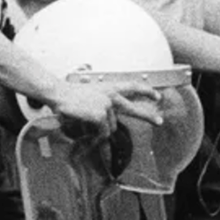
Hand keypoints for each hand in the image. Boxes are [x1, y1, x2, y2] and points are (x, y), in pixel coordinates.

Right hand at [47, 78, 161, 139]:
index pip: (133, 86)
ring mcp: (107, 106)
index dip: (146, 91)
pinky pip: (102, 132)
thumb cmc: (72, 95)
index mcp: (111, 87)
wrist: (59, 93)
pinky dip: (94, 134)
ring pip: (110, 128)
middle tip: (160, 122)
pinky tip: (84, 124)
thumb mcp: (93, 94)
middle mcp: (112, 96)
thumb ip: (106, 104)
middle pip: (134, 110)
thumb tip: (111, 122)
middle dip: (148, 116)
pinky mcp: (101, 116)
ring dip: (101, 129)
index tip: (157, 96)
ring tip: (85, 120)